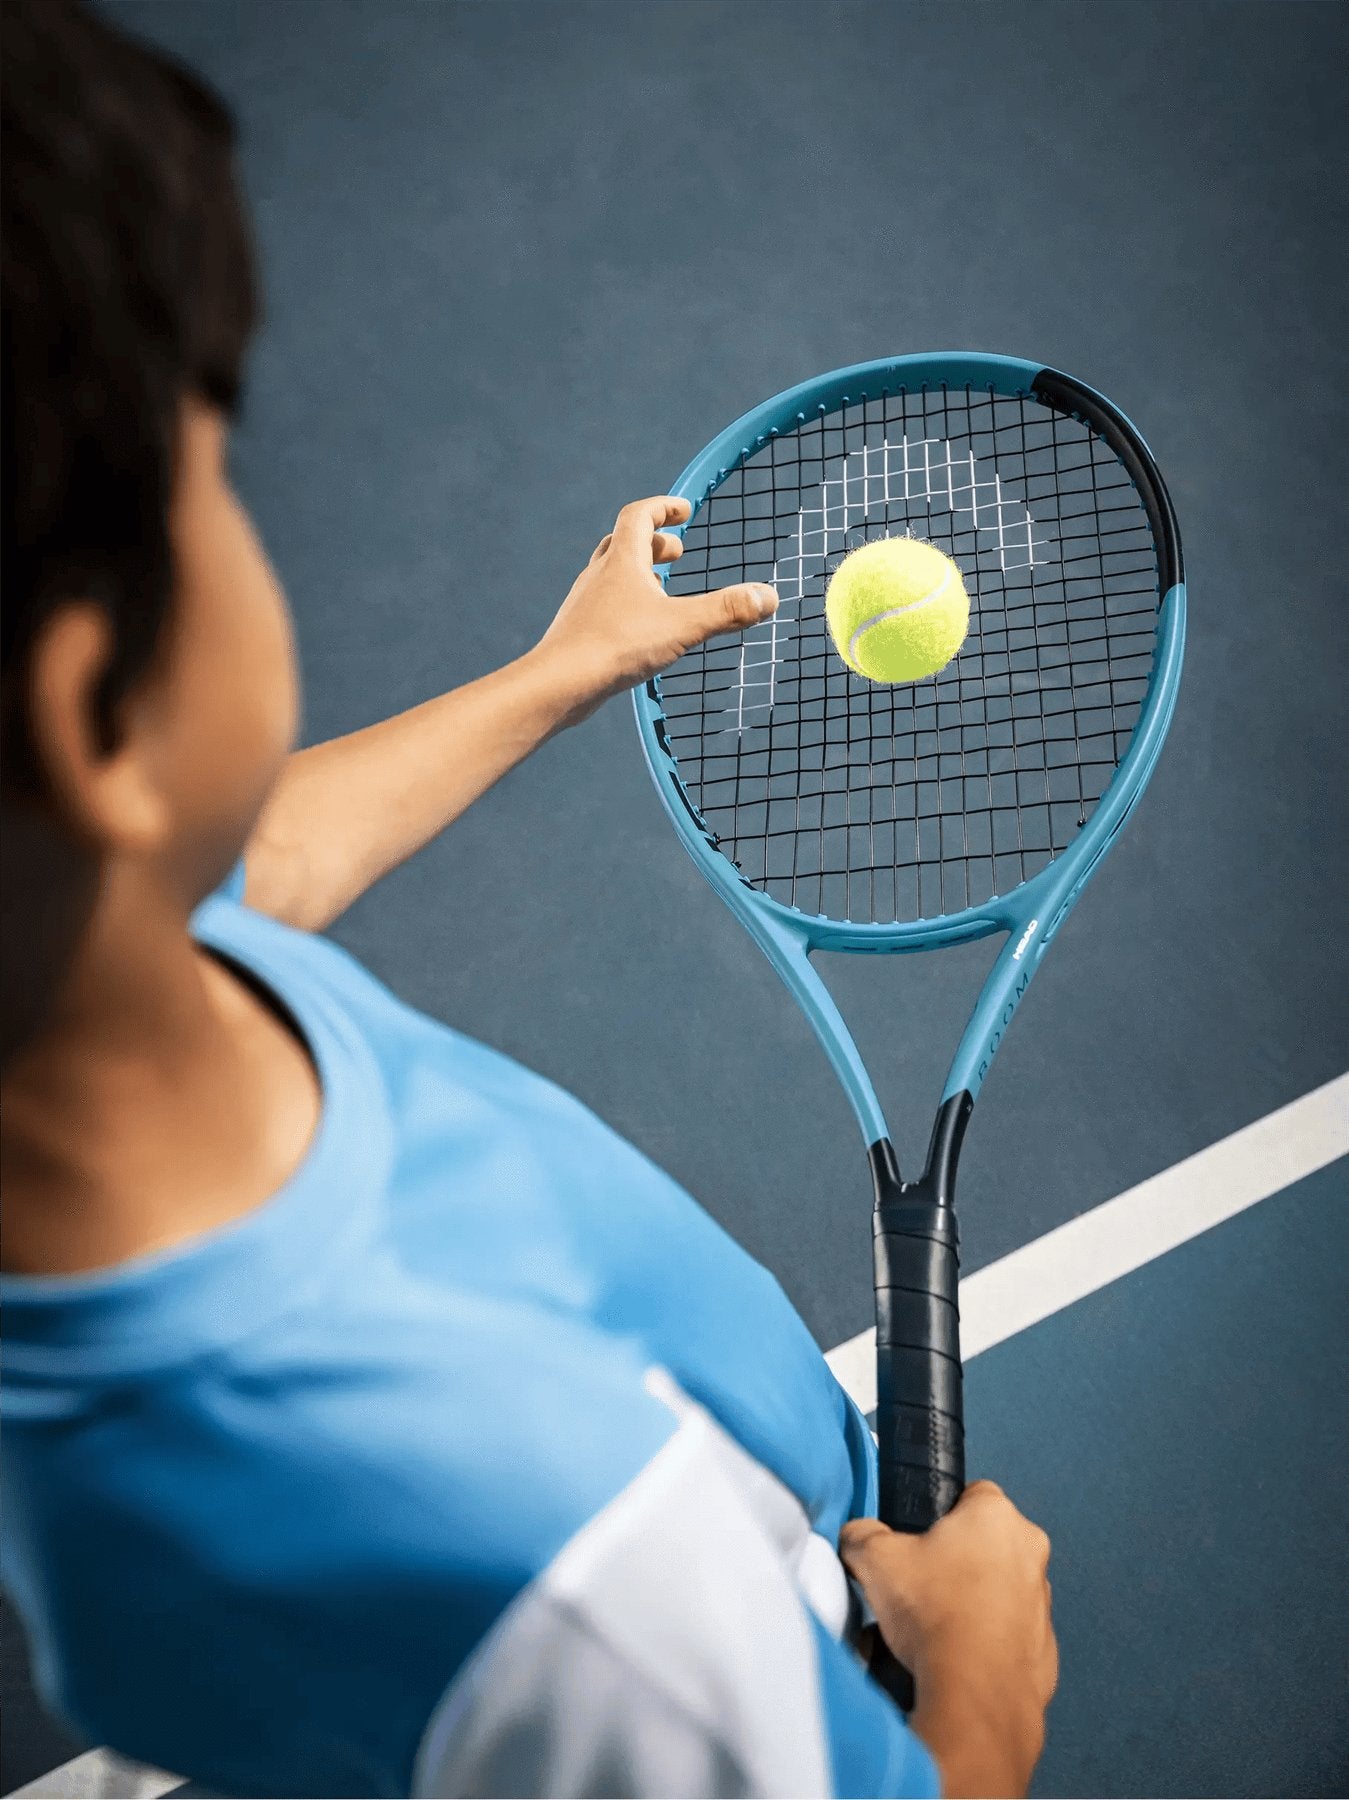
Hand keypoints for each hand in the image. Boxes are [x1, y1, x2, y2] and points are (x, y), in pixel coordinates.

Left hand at [530, 496, 778, 725]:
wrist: (559, 683)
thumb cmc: (616, 646)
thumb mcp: (681, 626)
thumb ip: (726, 610)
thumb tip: (770, 596)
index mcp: (622, 561)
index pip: (639, 516)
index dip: (663, 508)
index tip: (684, 510)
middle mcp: (599, 576)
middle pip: (623, 542)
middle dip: (654, 542)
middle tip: (677, 552)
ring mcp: (586, 604)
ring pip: (611, 576)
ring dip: (638, 573)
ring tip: (662, 587)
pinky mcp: (581, 632)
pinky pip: (605, 606)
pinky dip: (626, 604)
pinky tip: (640, 628)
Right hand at [840, 1482, 1057, 1798]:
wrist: (974, 1693)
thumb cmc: (935, 1614)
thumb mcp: (875, 1559)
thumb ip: (862, 1535)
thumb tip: (858, 1537)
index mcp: (996, 1516)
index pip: (971, 1495)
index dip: (939, 1517)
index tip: (918, 1542)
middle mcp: (1030, 1552)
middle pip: (986, 1545)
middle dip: (955, 1562)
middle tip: (920, 1586)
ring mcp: (1042, 1604)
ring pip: (1000, 1591)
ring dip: (973, 1603)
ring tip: (934, 1630)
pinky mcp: (1046, 1651)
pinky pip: (1009, 1638)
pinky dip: (987, 1645)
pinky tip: (956, 1660)